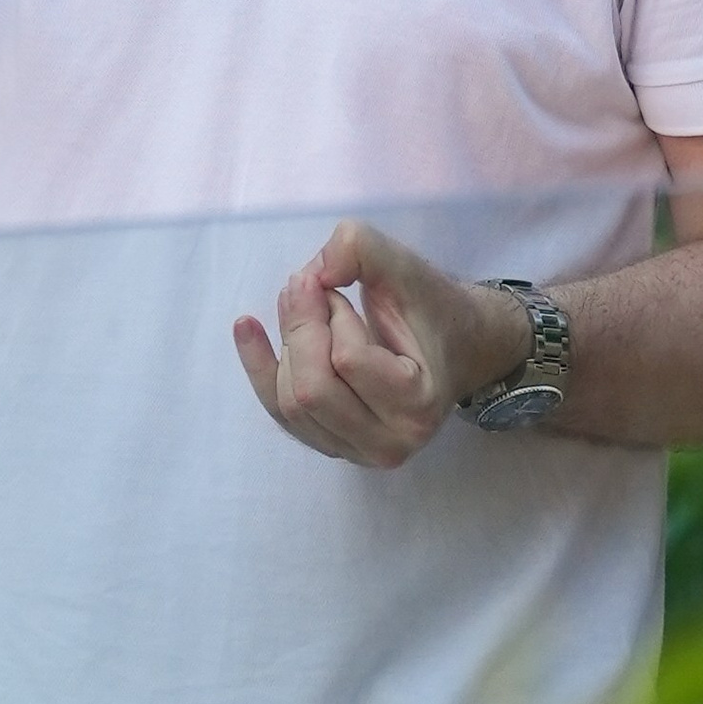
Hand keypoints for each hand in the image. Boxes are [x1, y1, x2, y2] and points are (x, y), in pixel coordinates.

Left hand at [232, 221, 530, 470]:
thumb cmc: (432, 309)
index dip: (333, 314)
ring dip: (287, 344)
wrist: (455, 346)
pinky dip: (259, 367)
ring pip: (289, 404)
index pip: (347, 360)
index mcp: (417, 405)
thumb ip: (361, 249)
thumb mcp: (406, 268)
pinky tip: (247, 326)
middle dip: (299, 329)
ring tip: (304, 303)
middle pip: (310, 392)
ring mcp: (357, 453)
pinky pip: (280, 413)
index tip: (341, 289)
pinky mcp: (331, 446)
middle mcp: (390, 444)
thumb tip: (310, 274)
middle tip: (307, 287)